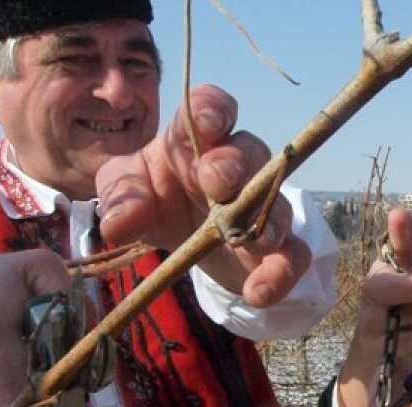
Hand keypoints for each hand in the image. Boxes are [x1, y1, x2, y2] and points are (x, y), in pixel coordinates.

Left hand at [95, 83, 310, 307]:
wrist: (185, 241)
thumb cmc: (155, 197)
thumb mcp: (125, 190)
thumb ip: (120, 197)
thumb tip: (119, 223)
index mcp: (195, 141)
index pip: (211, 109)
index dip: (213, 111)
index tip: (207, 124)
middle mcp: (236, 166)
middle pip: (250, 151)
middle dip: (236, 163)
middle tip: (216, 181)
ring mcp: (261, 206)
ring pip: (277, 203)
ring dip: (264, 220)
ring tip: (243, 240)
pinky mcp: (276, 247)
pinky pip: (292, 255)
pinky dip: (280, 273)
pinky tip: (258, 292)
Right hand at [336, 209, 411, 406]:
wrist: (369, 377)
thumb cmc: (395, 323)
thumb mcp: (405, 287)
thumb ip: (405, 252)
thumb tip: (400, 211)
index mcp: (381, 283)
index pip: (388, 257)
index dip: (396, 238)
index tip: (400, 216)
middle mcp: (372, 307)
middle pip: (387, 290)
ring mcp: (375, 338)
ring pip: (404, 323)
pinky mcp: (383, 365)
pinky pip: (408, 354)